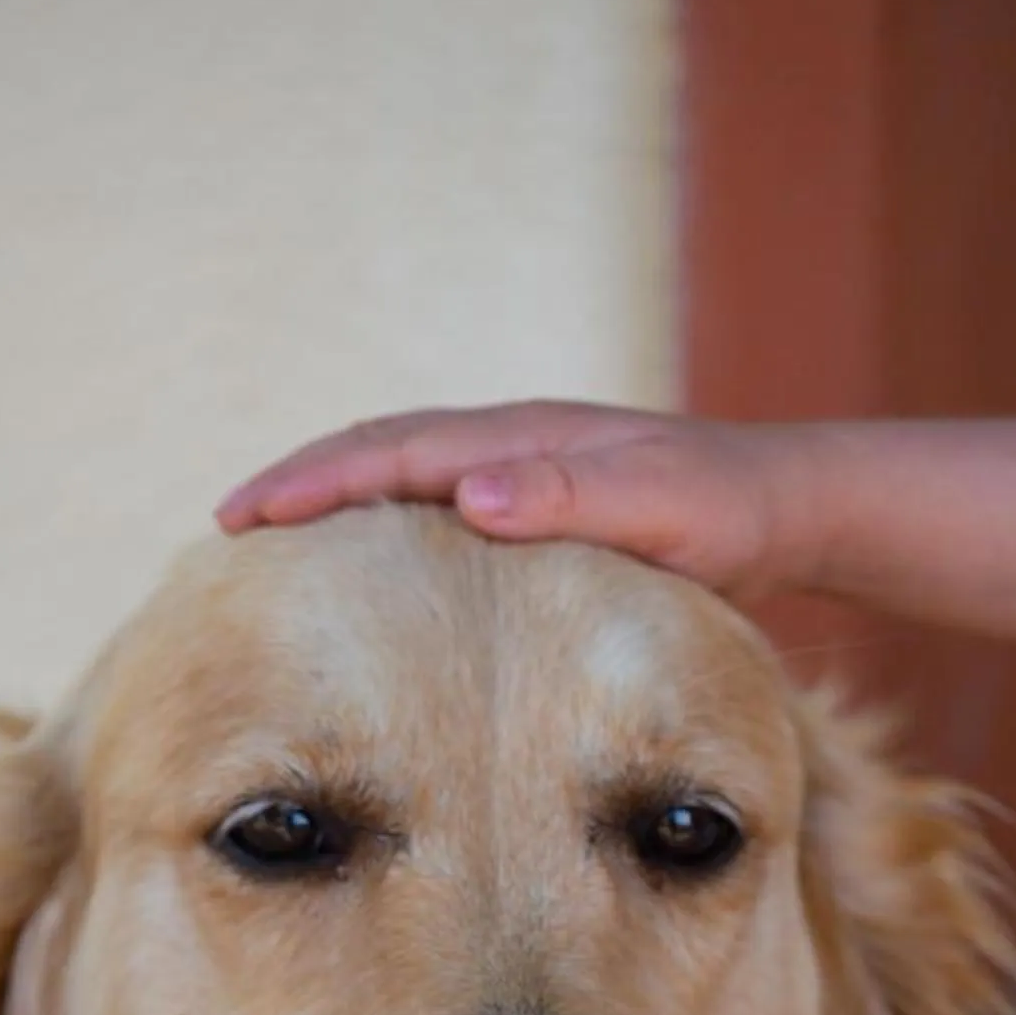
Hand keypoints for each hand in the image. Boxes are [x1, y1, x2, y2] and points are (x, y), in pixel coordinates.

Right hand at [216, 403, 816, 606]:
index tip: (240, 515)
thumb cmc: (729, 512)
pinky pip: (440, 510)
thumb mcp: (659, 506)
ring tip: (274, 545)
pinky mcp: (543, 508)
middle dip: (300, 485)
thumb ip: (572, 496)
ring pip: (405, 477)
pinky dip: (391, 525)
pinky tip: (379, 573)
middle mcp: (512, 447)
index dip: (310, 482)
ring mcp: (525, 474)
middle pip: (380, 453)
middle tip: (224, 526)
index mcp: (520, 441)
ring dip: (338, 501)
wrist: (791, 506)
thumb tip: (470, 494)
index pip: (389, 452)